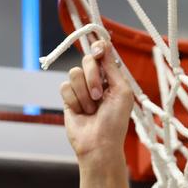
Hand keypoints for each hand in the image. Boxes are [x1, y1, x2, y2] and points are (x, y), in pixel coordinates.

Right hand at [60, 40, 133, 163]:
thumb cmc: (115, 121)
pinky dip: (75, 100)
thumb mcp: (122, 91)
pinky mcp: (68, 99)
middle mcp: (96, 81)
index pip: (102, 54)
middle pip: (87, 60)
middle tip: (99, 96)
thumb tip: (104, 44)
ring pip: (74, 73)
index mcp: (112, 77)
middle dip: (93, 77)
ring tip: (92, 109)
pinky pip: (65, 86)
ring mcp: (81, 89)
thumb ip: (112, 67)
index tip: (98, 51)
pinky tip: (82, 112)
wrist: (99, 144)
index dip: (98, 48)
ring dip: (85, 93)